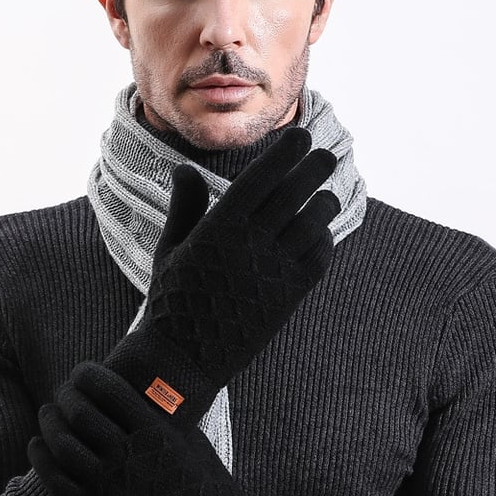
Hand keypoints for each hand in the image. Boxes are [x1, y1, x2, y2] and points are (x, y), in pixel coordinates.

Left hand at [29, 368, 293, 495]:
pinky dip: (40, 459)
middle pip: (80, 413)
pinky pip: (57, 483)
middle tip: (62, 391)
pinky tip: (35, 445)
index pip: (108, 390)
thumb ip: (159, 417)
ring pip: (62, 445)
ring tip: (47, 413)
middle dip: (65, 395)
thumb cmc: (207, 485)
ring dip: (49, 423)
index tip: (81, 372)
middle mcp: (128, 456)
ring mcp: (110, 488)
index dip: (87, 375)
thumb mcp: (190, 440)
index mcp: (154, 431)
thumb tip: (134, 393)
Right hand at [105, 127, 339, 427]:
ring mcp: (273, 270)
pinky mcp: (288, 297)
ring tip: (326, 195)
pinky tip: (319, 234)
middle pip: (294, 193)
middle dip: (314, 168)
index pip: (261, 177)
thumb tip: (185, 169)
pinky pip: (317, 258)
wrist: (184, 358)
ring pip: (312, 223)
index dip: (285, 153)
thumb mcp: (169, 249)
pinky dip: (323, 240)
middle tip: (325, 155)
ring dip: (323, 203)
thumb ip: (184, 207)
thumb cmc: (172, 301)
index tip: (300, 136)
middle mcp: (250, 243)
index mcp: (219, 226)